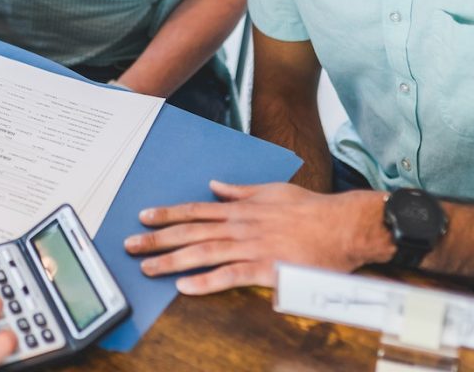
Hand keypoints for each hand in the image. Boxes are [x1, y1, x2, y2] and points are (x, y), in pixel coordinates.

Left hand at [123, 181, 390, 294]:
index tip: (144, 217)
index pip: (195, 210)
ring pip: (203, 253)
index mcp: (241, 209)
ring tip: (148, 268)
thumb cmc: (312, 210)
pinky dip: (207, 282)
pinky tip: (186, 288)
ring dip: (172, 261)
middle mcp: (240, 226)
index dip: (167, 214)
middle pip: (190, 231)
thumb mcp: (272, 191)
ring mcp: (251, 247)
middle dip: (157, 239)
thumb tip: (217, 185)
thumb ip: (241, 191)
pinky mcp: (266, 269)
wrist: (343, 226)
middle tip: (130, 245)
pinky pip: (231, 276)